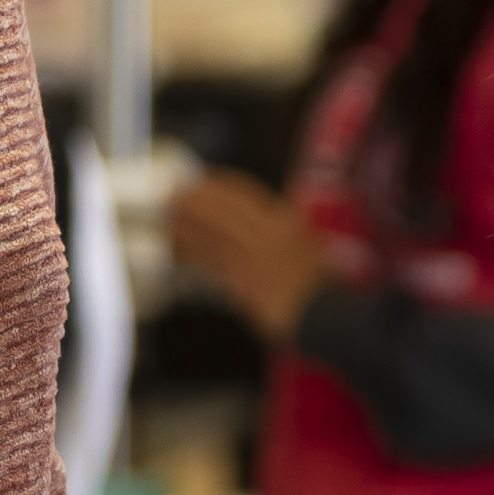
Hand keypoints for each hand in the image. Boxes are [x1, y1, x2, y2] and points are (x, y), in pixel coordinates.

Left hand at [164, 166, 329, 340]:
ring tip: (167, 219)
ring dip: (186, 226)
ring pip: (212, 237)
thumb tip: (282, 198)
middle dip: (194, 201)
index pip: (243, 193)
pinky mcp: (244, 285)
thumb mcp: (312, 240)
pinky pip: (211, 265)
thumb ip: (291, 220)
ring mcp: (255, 261)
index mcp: (285, 220)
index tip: (197, 179)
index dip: (215, 185)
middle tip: (170, 195)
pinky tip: (177, 250)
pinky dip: (193, 255)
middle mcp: (269, 235)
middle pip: (222, 212)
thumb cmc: (321, 281)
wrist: (325, 315)